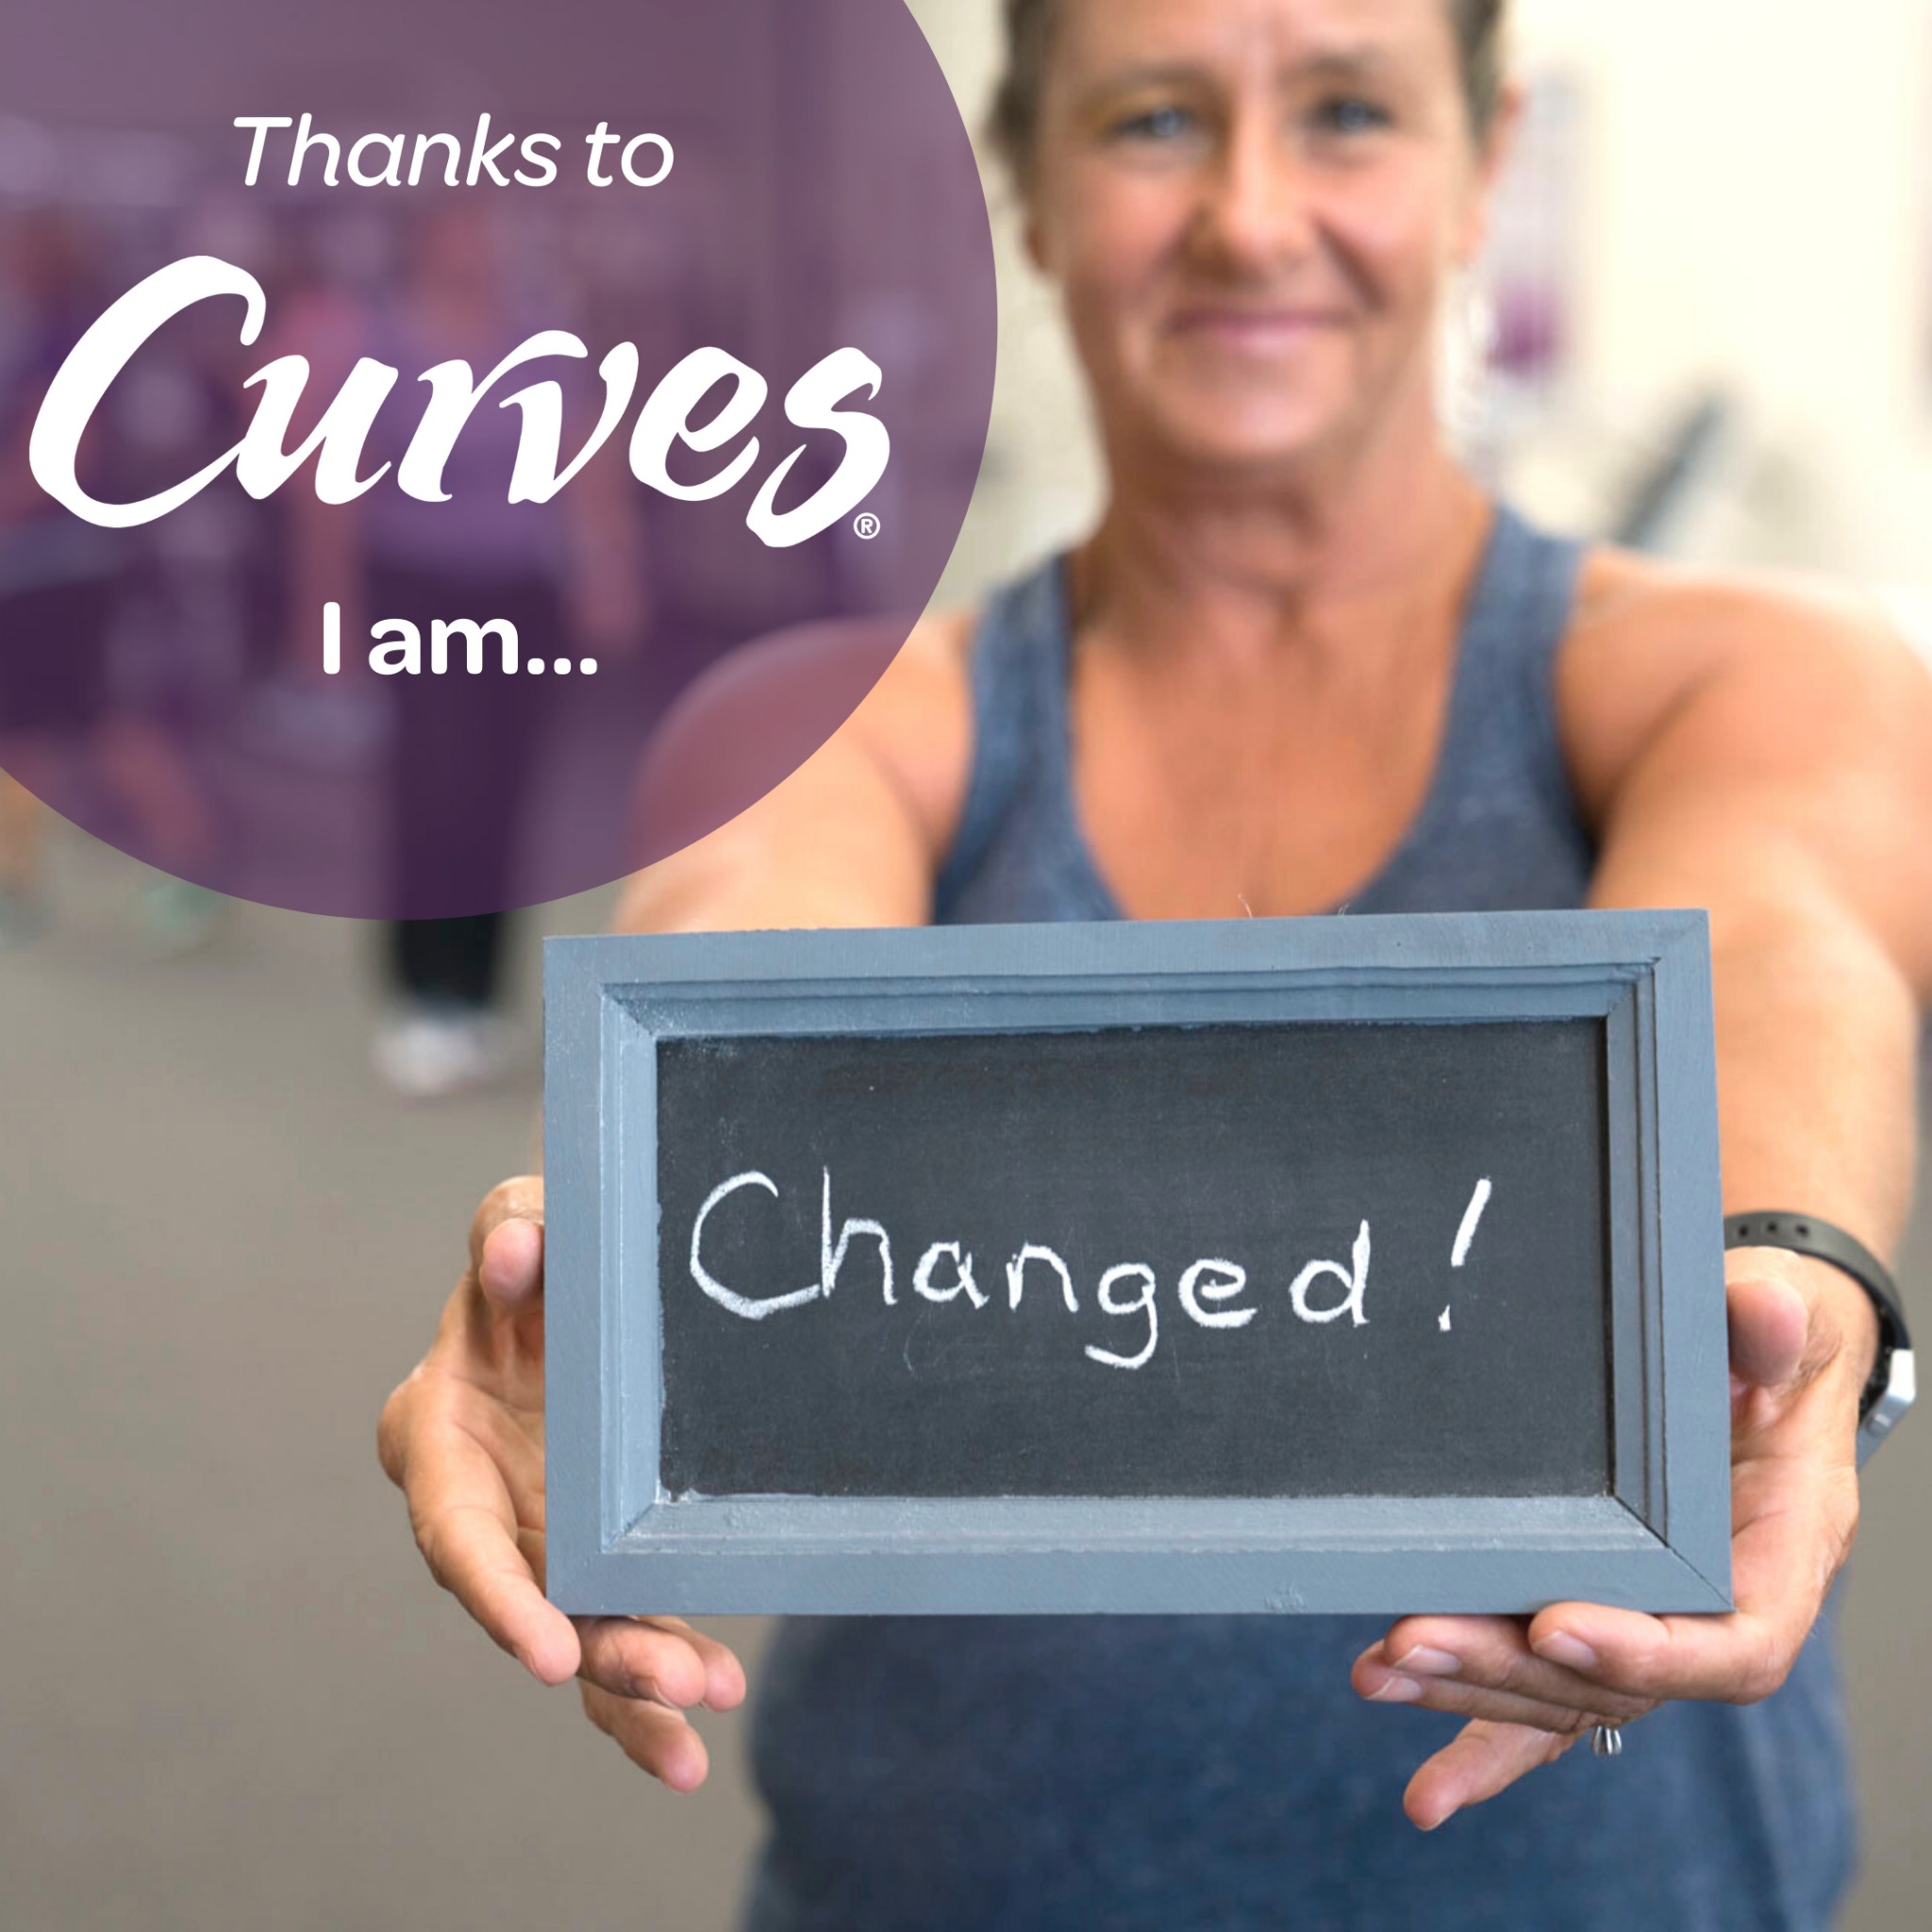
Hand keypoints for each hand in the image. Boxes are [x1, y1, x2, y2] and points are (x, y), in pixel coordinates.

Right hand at [378, 1177, 745, 1789]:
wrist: (583, 1286)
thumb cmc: (538, 1255)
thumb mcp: (519, 1222)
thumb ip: (510, 1227)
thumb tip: (513, 1256)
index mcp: (438, 1439)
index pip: (455, 1533)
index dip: (498, 1596)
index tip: (544, 1649)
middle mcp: (482, 1512)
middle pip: (530, 1604)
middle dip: (598, 1650)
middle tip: (676, 1677)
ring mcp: (537, 1546)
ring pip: (577, 1637)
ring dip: (635, 1680)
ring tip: (707, 1697)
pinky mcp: (590, 1563)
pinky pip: (617, 1635)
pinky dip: (652, 1687)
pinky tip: (701, 1724)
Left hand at [1350, 1246, 1877, 1828]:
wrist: (1748, 1355)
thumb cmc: (1765, 1343)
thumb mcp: (1776, 1317)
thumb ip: (1766, 1325)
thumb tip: (1764, 1312)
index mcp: (1780, 1554)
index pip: (1729, 1644)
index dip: (1642, 1652)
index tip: (1551, 1627)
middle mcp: (1718, 1611)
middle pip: (1619, 1680)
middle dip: (1510, 1668)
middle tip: (1413, 1643)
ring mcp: (1651, 1626)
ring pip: (1565, 1695)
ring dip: (1470, 1694)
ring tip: (1382, 1674)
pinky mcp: (1597, 1622)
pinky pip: (1549, 1703)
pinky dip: (1487, 1741)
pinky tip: (1428, 1789)